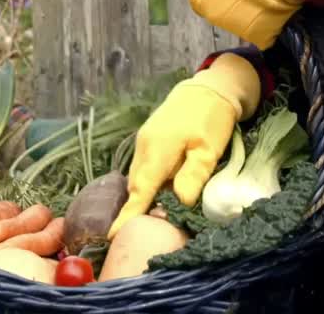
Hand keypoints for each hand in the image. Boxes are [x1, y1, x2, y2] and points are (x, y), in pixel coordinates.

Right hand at [108, 55, 260, 237]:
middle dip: (138, 209)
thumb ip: (193, 176)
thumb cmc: (210, 118)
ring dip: (144, 195)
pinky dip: (148, 182)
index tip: (113, 235)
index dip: (128, 214)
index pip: (140, 190)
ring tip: (158, 212)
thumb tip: (179, 203)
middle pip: (136, 187)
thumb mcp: (208, 150)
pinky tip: (161, 190)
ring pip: (138, 177)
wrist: (207, 88)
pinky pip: (142, 168)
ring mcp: (143, 143)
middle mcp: (143, 148)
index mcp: (157, 150)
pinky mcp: (147, 141)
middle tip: (150, 230)